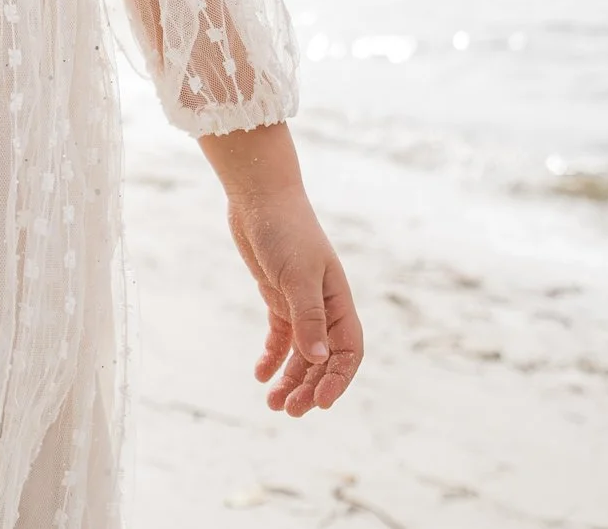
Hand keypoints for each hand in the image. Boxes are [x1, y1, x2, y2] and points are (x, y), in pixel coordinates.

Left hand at [223, 187, 362, 414]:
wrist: (259, 197)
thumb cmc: (285, 231)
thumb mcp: (297, 276)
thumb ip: (308, 317)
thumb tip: (319, 359)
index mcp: (338, 301)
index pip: (348, 352)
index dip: (339, 380)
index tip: (321, 404)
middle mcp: (323, 305)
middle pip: (323, 358)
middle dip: (309, 387)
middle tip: (287, 411)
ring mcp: (300, 301)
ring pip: (301, 352)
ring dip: (290, 378)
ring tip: (272, 403)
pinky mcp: (277, 295)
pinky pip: (280, 335)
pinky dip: (272, 356)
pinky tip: (259, 373)